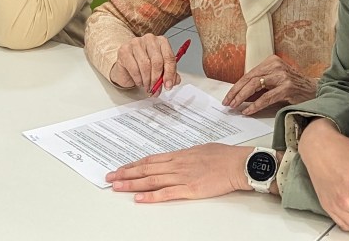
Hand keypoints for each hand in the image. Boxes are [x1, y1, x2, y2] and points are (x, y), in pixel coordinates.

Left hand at [106, 144, 252, 201]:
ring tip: (117, 186)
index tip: (121, 168)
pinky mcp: (190, 189)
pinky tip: (139, 198)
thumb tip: (178, 157)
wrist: (238, 163)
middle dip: (126, 174)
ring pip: (151, 180)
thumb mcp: (201, 149)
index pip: (150, 160)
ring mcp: (182, 176)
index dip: (133, 165)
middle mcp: (177, 164)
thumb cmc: (224, 155)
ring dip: (132, 184)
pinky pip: (166, 193)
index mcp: (179, 154)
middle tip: (110, 177)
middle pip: (146, 170)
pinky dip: (151, 196)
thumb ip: (186, 155)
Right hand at [108, 34, 180, 93]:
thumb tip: (175, 81)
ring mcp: (136, 43)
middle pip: (157, 61)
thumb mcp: (160, 69)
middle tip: (156, 89)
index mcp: (162, 41)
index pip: (169, 57)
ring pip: (145, 65)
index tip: (169, 85)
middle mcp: (150, 39)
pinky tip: (140, 81)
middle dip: (157, 79)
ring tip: (147, 86)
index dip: (170, 73)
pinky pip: (134, 68)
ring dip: (147, 80)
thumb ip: (169, 74)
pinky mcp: (124, 50)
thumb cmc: (144, 64)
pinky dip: (138, 79)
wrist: (126, 64)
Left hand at [222, 55, 316, 114]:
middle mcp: (276, 66)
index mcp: (272, 62)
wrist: (315, 91)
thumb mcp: (275, 82)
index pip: (249, 74)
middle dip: (236, 92)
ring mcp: (282, 76)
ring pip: (255, 86)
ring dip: (242, 97)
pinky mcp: (287, 88)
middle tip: (228, 102)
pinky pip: (266, 97)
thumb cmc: (294, 88)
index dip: (236, 86)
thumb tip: (241, 97)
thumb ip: (260, 86)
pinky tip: (248, 111)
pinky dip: (255, 105)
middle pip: (250, 78)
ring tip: (235, 106)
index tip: (228, 96)